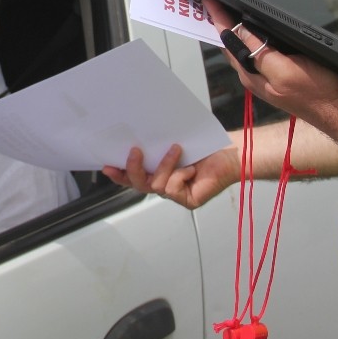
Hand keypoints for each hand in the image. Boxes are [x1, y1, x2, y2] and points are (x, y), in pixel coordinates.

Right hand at [102, 142, 238, 210]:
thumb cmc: (206, 146)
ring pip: (155, 185)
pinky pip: (172, 189)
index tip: (106, 165)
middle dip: (133, 169)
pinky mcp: (187, 200)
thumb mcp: (173, 143)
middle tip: (134, 151)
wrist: (231, 153)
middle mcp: (165, 184)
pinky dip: (180, 174)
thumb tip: (134, 138)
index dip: (119, 173)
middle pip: (139, 184)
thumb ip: (154, 146)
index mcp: (158, 171)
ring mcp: (176, 194)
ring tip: (176, 149)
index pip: (133, 176)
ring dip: (164, 165)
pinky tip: (192, 168)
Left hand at [204, 0, 337, 120]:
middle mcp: (253, 75)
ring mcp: (265, 77)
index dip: (218, 20)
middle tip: (209, 5)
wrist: (337, 110)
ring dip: (231, 32)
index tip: (208, 2)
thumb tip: (240, 32)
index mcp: (251, 73)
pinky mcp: (277, 75)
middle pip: (230, 45)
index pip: (229, 41)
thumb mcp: (285, 70)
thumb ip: (259, 53)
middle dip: (218, 25)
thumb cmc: (316, 91)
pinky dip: (248, 39)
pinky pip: (255, 53)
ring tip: (222, 15)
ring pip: (241, 50)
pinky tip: (250, 33)